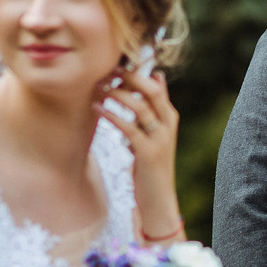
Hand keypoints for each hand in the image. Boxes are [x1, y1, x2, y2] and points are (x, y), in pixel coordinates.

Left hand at [98, 61, 183, 239]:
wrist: (158, 200)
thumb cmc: (151, 166)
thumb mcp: (154, 135)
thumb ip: (153, 111)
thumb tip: (155, 79)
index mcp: (170, 117)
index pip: (156, 86)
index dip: (137, 73)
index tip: (115, 66)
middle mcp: (169, 125)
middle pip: (152, 90)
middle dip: (129, 77)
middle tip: (106, 71)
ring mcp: (160, 139)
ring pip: (140, 106)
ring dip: (116, 94)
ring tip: (97, 88)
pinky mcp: (148, 153)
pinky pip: (128, 127)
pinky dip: (111, 115)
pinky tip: (96, 108)